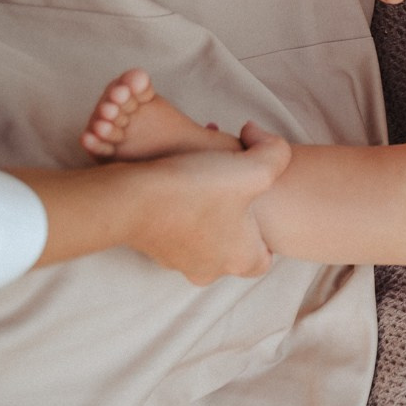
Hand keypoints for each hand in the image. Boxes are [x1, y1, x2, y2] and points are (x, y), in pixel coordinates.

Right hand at [125, 122, 291, 282]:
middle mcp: (211, 269)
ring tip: (202, 179)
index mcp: (241, 261)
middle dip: (234, 217)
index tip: (257, 201)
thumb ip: (276, 153)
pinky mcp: (152, 248)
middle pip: (233, 246)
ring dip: (205, 211)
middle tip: (229, 186)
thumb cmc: (197, 189)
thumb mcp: (255, 167)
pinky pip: (175, 230)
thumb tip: (258, 135)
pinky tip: (177, 183)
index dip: (266, 228)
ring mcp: (178, 262)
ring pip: (202, 238)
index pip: (265, 255)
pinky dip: (179, 210)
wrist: (130, 200)